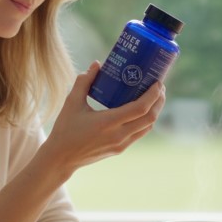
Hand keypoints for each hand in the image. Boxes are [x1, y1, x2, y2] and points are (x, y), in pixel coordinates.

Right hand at [43, 61, 165, 172]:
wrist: (61, 158)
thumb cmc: (65, 129)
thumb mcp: (72, 102)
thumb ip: (83, 82)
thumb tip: (96, 64)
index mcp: (108, 122)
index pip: (140, 108)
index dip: (153, 95)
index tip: (157, 83)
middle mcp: (118, 135)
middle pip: (150, 118)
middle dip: (159, 101)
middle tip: (159, 87)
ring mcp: (121, 144)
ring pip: (147, 127)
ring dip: (154, 111)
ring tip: (154, 97)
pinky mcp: (120, 149)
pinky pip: (139, 133)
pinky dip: (145, 121)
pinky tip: (141, 111)